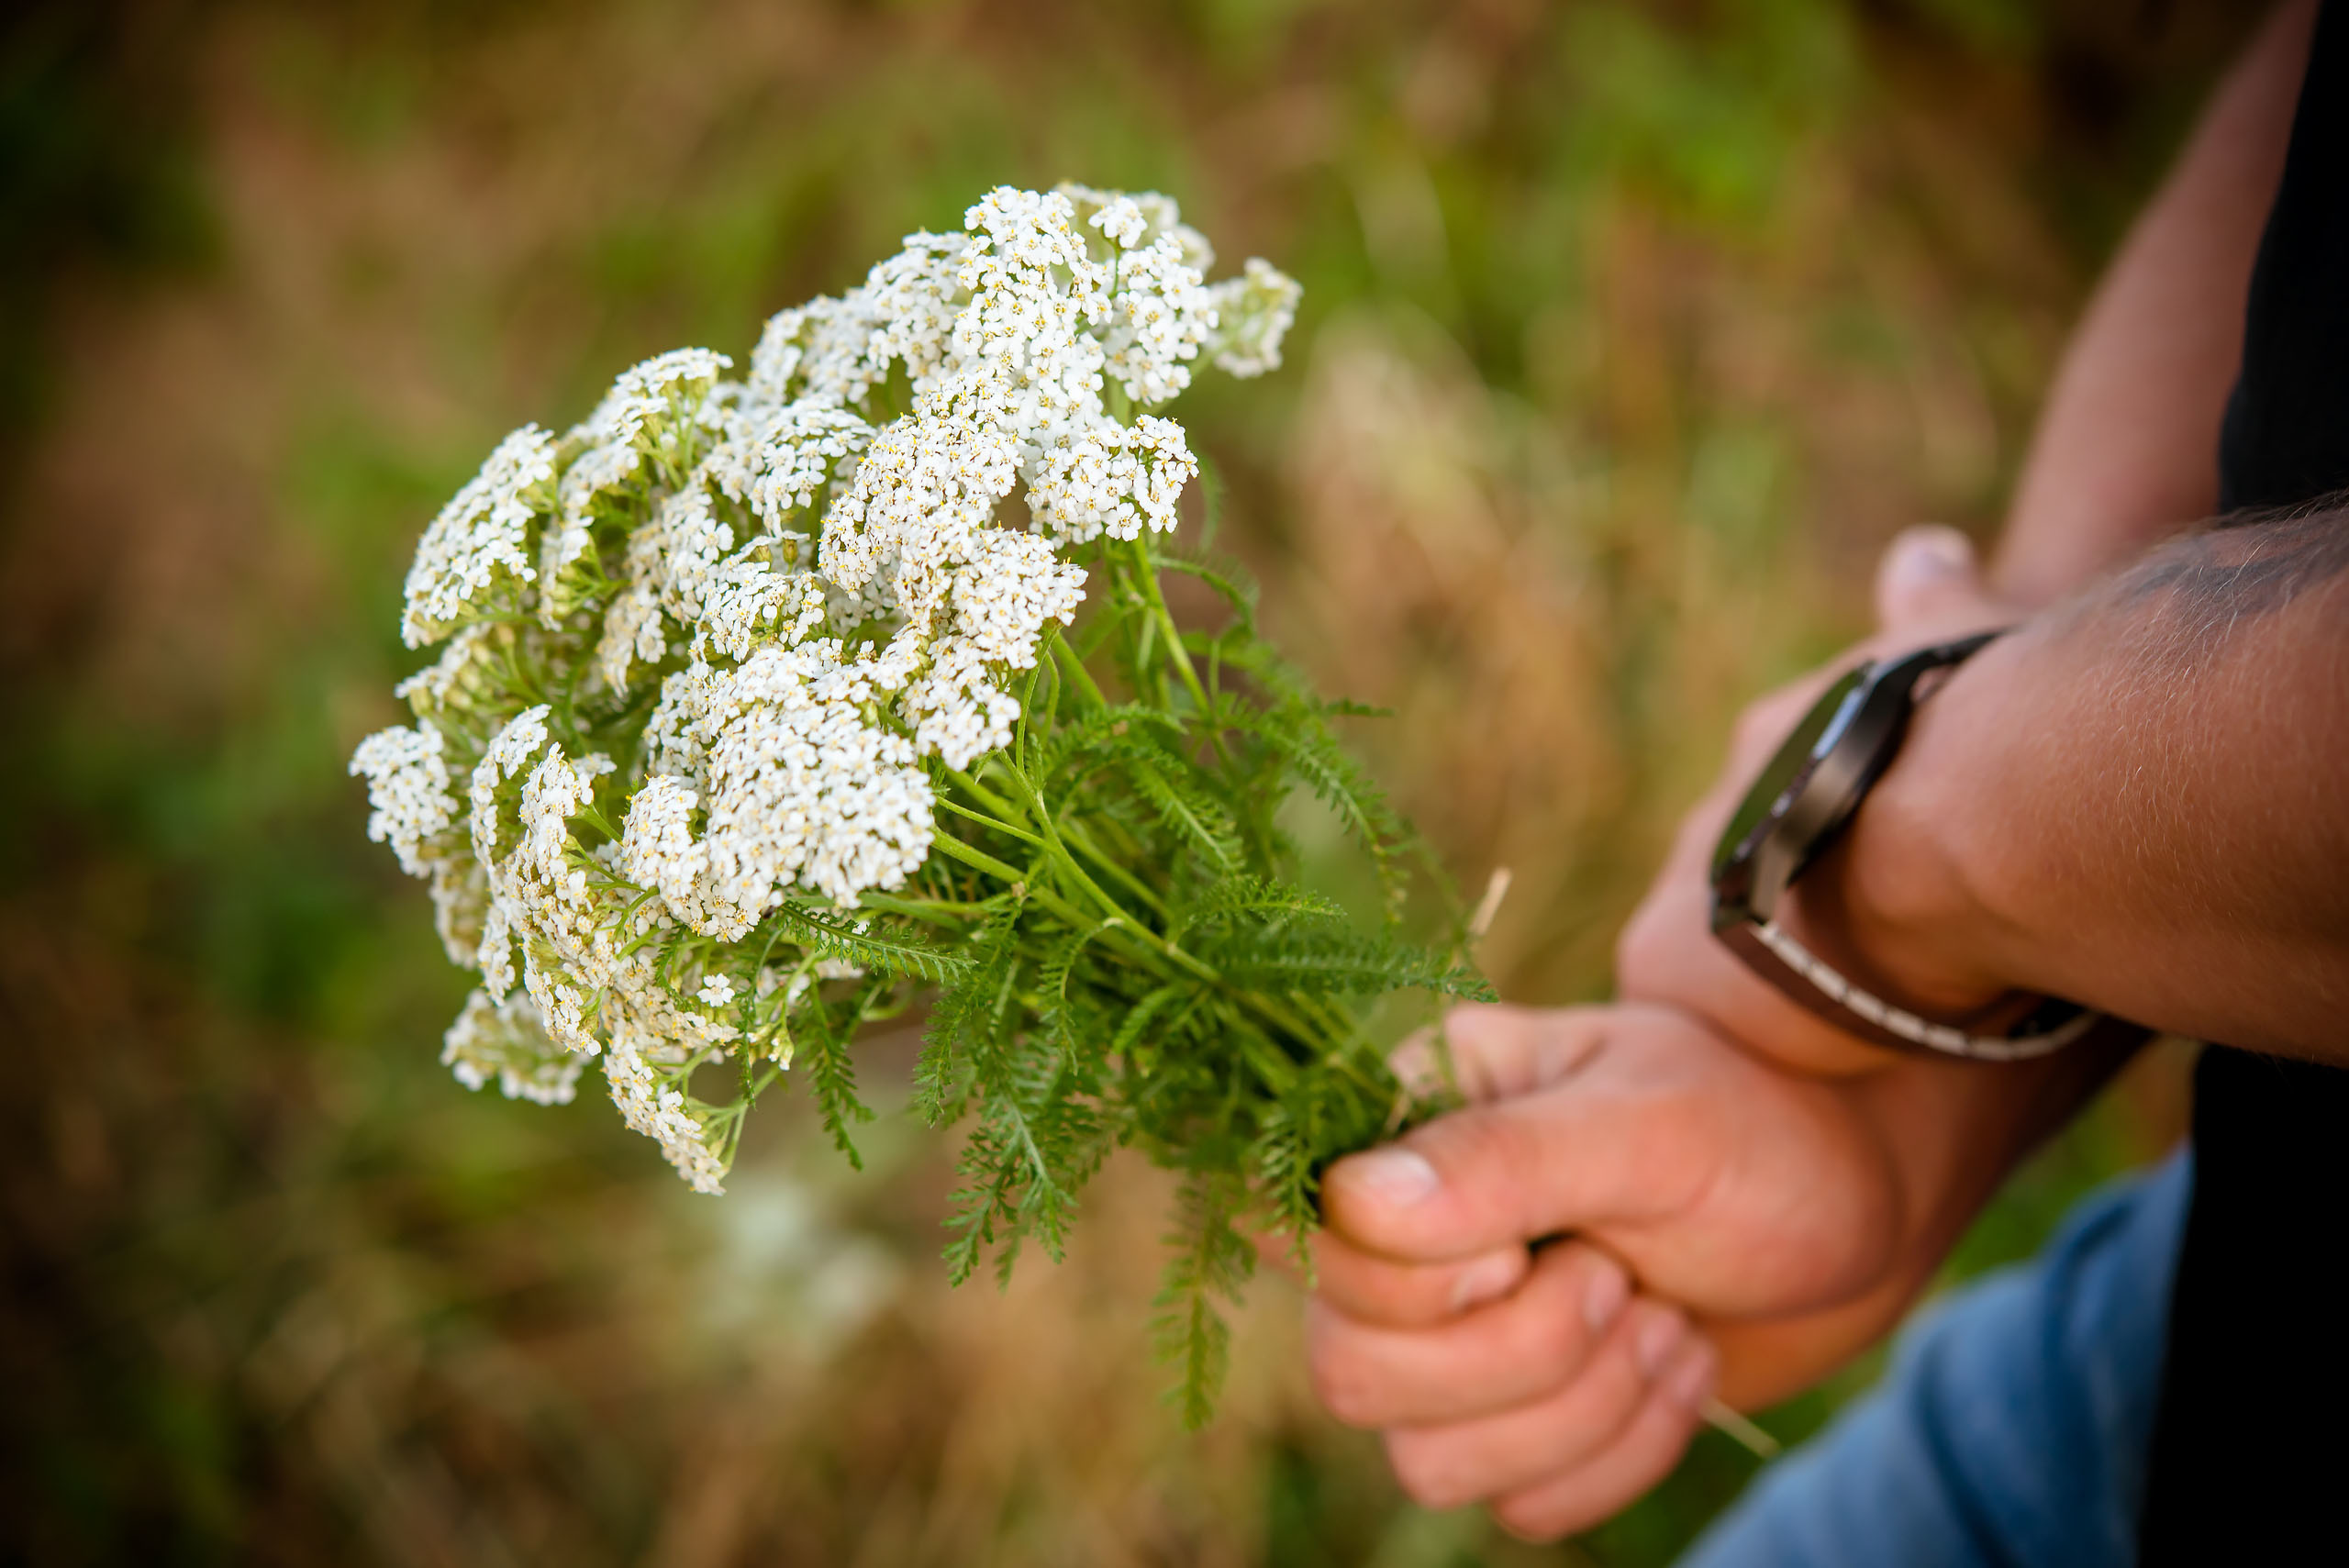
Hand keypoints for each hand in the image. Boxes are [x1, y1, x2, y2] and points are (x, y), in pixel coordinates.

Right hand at [1294, 1001, 1933, 1540]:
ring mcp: (1450, 1337)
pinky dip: (1623, 1453)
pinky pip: (1519, 1507)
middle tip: (1619, 1279)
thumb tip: (1351, 1201)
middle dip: (1521, 1353)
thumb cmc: (1756, 1127)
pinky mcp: (1516, 1421)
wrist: (1860, 1199)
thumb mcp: (1648, 1123)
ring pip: (1425, 1460)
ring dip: (1583, 1409)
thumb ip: (1502, 1159)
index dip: (1425, 1279)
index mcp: (1405, 1120)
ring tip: (1662, 1318)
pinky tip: (1678, 1360)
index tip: (1551, 1236)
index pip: (1312, 1244)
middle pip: (1350, 1372)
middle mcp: (1399, 1234)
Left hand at [1615, 526, 2022, 1076]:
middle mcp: (1715, 805)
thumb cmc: (1978, 726)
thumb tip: (1926, 548)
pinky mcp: (1665, 963)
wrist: (1955, 821)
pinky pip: (1695, 1004)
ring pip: (1715, 939)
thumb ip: (1934, 600)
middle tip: (1872, 949)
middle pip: (1744, 867)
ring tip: (1854, 1002)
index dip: (1834, 830)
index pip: (1788, 791)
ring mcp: (1680, 883)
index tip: (1882, 861)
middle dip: (1801, 906)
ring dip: (1776, 969)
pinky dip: (1757, 1027)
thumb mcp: (1958, 635)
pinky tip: (1820, 1042)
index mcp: (1778, 737)